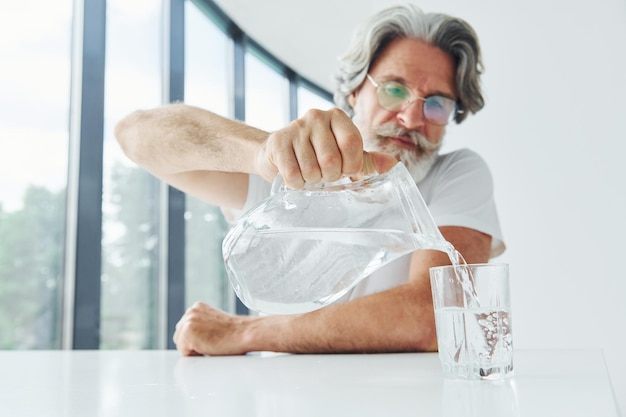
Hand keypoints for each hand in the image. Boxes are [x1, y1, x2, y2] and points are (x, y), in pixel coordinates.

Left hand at [173, 302, 251, 355]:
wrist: (244, 333)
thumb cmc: (236, 332)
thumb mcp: (215, 323)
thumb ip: (202, 326)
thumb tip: (196, 338)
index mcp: (197, 307)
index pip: (185, 329)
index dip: (197, 339)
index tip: (210, 339)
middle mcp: (190, 311)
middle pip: (179, 337)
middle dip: (192, 345)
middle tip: (212, 344)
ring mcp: (188, 321)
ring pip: (181, 345)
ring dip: (194, 350)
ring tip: (211, 346)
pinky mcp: (187, 332)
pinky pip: (184, 353)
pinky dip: (195, 356)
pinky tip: (209, 348)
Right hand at [255, 108, 395, 188]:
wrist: (278, 152)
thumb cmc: (316, 154)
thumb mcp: (343, 155)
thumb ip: (367, 161)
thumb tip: (393, 165)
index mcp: (338, 117)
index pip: (352, 144)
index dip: (351, 166)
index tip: (345, 171)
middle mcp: (316, 116)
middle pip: (332, 161)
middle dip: (329, 176)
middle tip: (323, 173)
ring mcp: (295, 127)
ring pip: (312, 171)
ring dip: (311, 180)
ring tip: (308, 172)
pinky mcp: (278, 142)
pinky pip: (293, 175)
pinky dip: (296, 183)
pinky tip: (295, 175)